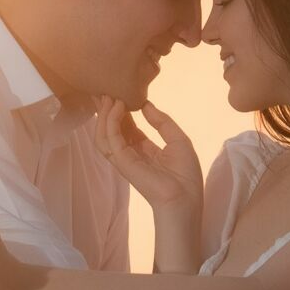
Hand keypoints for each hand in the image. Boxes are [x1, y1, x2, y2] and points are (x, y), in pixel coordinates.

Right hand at [93, 96, 202, 211]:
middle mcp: (132, 154)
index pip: (128, 128)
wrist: (185, 198)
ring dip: (105, 114)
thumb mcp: (178, 140)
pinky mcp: (122, 161)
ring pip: (104, 134)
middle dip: (107, 111)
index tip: (120, 94)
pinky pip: (110, 139)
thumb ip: (162, 122)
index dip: (122, 112)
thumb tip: (146, 104)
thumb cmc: (186, 174)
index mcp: (145, 151)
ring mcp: (124, 159)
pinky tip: (117, 107)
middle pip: (112, 129)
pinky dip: (111, 121)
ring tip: (108, 96)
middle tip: (104, 90)